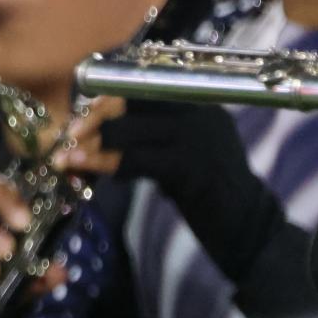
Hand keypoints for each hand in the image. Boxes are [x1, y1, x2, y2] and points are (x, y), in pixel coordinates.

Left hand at [60, 92, 283, 282]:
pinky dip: (104, 163)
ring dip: (91, 144)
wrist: (249, 229)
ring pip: (128, 129)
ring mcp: (197, 136)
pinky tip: (85, 170)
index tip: (82, 117)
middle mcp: (199, 113)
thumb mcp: (179, 157)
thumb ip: (149, 140)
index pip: (145, 88)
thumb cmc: (209, 196)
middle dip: (95, 118)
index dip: (108, 101)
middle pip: (133, 100)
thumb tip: (96, 135)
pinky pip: (134, 159)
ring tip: (68, 158)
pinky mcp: (189, 165)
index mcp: (199, 105)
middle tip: (69, 138)